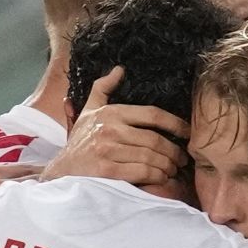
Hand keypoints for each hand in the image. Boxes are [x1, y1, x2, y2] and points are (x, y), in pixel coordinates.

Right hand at [43, 67, 187, 188]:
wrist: (60, 171)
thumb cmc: (79, 142)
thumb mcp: (88, 111)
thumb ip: (102, 89)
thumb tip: (119, 69)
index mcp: (111, 113)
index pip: (153, 115)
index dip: (175, 124)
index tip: (187, 133)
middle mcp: (110, 129)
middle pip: (156, 140)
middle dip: (174, 152)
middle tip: (182, 160)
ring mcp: (108, 150)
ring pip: (152, 157)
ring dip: (168, 166)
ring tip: (172, 170)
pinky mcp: (107, 171)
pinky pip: (143, 172)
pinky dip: (157, 177)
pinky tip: (160, 178)